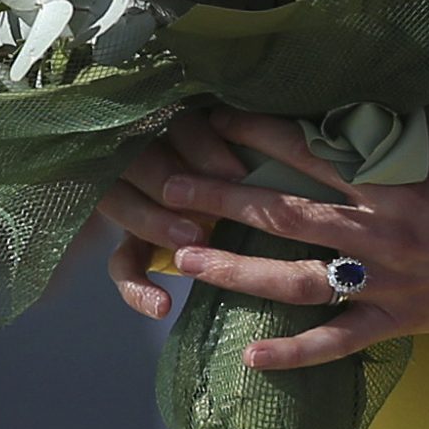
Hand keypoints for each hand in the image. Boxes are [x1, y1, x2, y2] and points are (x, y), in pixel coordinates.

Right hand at [97, 106, 252, 319]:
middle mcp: (148, 155)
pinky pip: (123, 265)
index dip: (206, 147)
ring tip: (191, 238)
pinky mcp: (132, 243)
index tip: (238, 172)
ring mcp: (135, 198)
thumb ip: (269, 139)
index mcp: (182, 122)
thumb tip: (306, 140)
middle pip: (142, 158)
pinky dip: (138, 288)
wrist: (232, 207)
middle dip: (182, 181)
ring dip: (156, 221)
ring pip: (122, 204)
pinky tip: (163, 306)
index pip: (181, 125)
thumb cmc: (264, 164)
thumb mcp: (264, 142)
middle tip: (218, 201)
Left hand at [104, 108, 428, 367]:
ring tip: (185, 258)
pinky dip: (294, 351)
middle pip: (285, 212)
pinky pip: (337, 340)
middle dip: (223, 198)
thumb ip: (390, 146)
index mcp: (389, 179)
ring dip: (237, 268)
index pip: (308, 153)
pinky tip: (251, 355)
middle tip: (170, 186)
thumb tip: (340, 120)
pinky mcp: (395, 319)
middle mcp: (376, 228)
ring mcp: (382, 279)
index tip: (215, 122)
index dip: (258, 136)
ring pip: (296, 276)